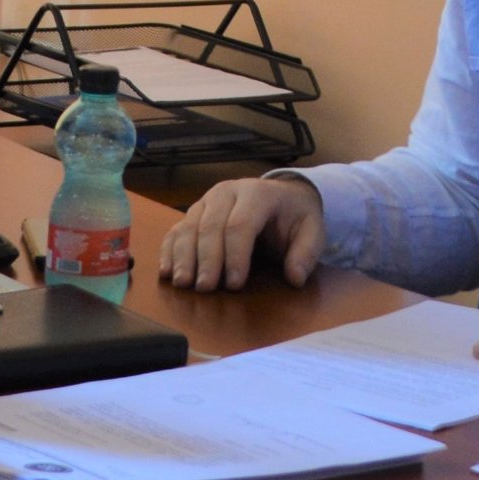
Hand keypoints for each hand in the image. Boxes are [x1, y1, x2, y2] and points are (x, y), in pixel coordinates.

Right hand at [157, 176, 325, 290]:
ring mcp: (207, 200)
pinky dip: (169, 250)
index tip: (234, 284)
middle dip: (206, 259)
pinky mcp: (195, 212)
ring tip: (183, 283)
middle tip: (204, 288)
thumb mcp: (312, 230)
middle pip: (211, 225)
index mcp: (258, 193)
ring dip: (183, 256)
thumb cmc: (294, 217)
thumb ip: (307, 252)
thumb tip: (295, 277)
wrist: (283, 196)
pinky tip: (167, 271)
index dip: (235, 255)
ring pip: (189, 226)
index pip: (241, 224)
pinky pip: (176, 228)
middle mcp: (228, 192)